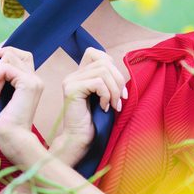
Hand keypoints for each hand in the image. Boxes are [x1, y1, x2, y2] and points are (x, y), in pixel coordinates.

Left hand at [0, 46, 46, 168]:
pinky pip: (6, 69)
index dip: (3, 55)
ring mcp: (34, 80)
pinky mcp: (29, 84)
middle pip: (15, 52)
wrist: (11, 140)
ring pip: (9, 58)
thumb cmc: (3, 124)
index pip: (20, 56)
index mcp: (30, 83)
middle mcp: (35, 79)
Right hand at [51, 47, 128, 166]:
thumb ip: (109, 81)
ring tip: (113, 105)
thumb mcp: (105, 96)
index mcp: (80, 75)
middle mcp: (73, 75)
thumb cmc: (95, 122)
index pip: (95, 53)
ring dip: (114, 90)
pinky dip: (106, 95)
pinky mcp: (71, 89)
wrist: (80, 140)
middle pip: (104, 62)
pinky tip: (104, 108)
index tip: (117, 87)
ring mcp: (70, 81)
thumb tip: (122, 72)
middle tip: (121, 100)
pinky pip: (98, 83)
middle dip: (118, 81)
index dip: (111, 65)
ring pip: (103, 71)